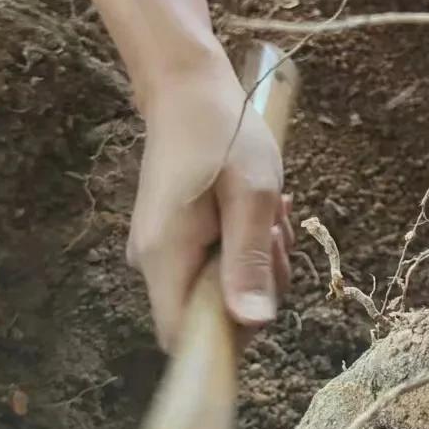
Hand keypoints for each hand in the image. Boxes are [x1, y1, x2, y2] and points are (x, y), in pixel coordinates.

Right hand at [128, 54, 294, 349]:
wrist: (188, 90)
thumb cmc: (224, 134)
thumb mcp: (252, 196)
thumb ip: (249, 260)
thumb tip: (251, 324)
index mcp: (166, 257)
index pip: (184, 338)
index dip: (229, 336)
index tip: (263, 289)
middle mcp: (153, 263)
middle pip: (209, 315)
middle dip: (256, 285)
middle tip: (274, 232)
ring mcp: (162, 251)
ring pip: (218, 289)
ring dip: (257, 260)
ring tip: (269, 212)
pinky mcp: (174, 238)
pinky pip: (215, 264)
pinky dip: (244, 245)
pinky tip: (257, 211)